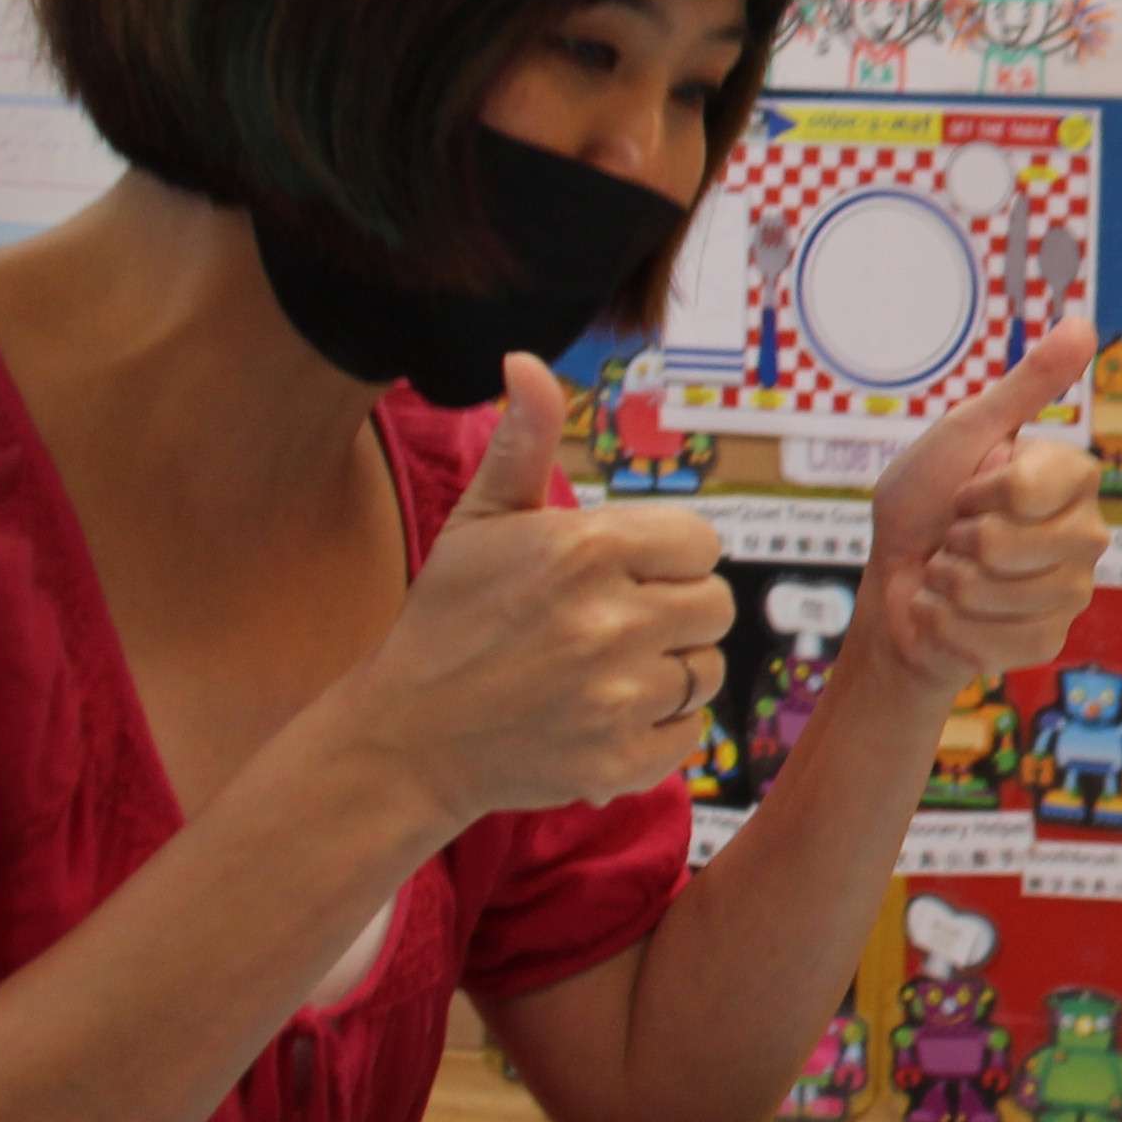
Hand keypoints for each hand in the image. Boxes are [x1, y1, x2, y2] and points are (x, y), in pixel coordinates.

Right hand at [340, 357, 732, 822]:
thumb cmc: (448, 618)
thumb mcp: (480, 521)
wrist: (406, 736)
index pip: (702, 544)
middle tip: (614, 623)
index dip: (670, 558)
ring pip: (706, 671)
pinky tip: (603, 715)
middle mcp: (613, 621)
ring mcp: (619, 697)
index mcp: (588, 550)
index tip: (626, 573)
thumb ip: (523, 439)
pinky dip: (658, 729)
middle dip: (674, 612)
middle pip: (715, 607)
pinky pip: (690, 734)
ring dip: (668, 671)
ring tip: (602, 671)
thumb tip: (526, 360)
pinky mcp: (620, 760)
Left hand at [859, 329, 1112, 700]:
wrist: (894, 585)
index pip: (1026, 488)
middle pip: (1005, 547)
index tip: (966, 489)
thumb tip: (1082, 323)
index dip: (975, 492)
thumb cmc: (923, 504)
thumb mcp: (964, 434)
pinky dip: (949, 629)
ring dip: (947, 588)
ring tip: (952, 576)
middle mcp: (1087, 533)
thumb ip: (1026, 385)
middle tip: (956, 537)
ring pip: (994, 598)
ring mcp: (1071, 592)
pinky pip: (994, 642)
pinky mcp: (1048, 641)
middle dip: (954, 543)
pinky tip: (953, 617)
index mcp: (1072, 478)